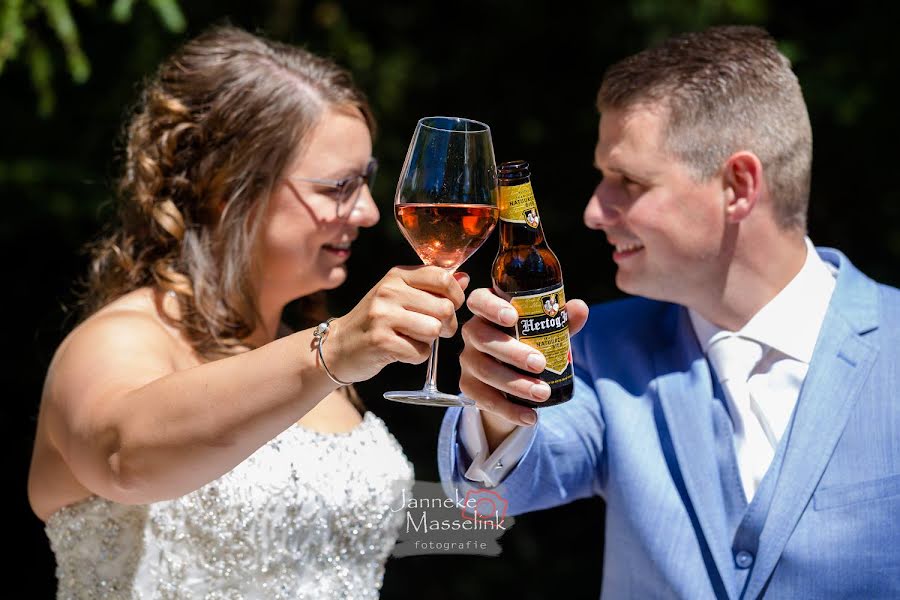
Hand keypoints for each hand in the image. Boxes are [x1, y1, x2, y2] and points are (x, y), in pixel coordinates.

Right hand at [324, 266, 469, 382]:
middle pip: (444, 308)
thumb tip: (465, 279)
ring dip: (430, 342)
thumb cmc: (375, 322)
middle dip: (446, 325)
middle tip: (433, 330)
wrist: (338, 347)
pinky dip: (417, 356)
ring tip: (413, 340)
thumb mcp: (400, 296)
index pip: (442, 276)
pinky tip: (402, 351)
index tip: (450, 307)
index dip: (456, 296)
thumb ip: (431, 288)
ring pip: (434, 330)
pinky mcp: (381, 340)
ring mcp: (383, 315)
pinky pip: (420, 352)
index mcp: (397, 275)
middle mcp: (389, 290)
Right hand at [459, 288, 588, 435]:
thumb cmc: (529, 340)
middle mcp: (472, 332)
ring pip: (485, 371)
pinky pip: (484, 399)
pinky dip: (509, 410)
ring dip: (515, 384)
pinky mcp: (468, 386)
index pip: (479, 300)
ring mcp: (468, 360)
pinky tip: (530, 416)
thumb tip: (580, 309)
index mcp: (487, 310)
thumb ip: (561, 319)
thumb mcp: (545, 328)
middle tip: (540, 364)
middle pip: (482, 338)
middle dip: (512, 352)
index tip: (513, 317)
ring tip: (543, 393)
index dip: (491, 307)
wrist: (513, 376)